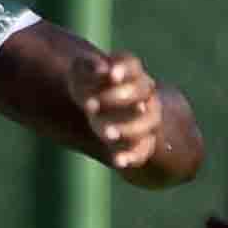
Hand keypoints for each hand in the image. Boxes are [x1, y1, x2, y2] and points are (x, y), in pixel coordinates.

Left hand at [70, 52, 202, 190]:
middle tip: (89, 106)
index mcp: (130, 71)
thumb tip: (102, 70)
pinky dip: (133, 156)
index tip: (110, 75)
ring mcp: (146, 117)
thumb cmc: (86, 83)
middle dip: (119, 98)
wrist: (93, 103)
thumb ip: (89, 67)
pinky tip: (118, 161)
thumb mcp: (79, 70)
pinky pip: (144, 150)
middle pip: (142, 92)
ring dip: (128, 128)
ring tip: (106, 134)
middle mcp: (143, 92)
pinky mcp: (140, 140)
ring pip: (148, 122)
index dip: (124, 69)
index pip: (133, 66)